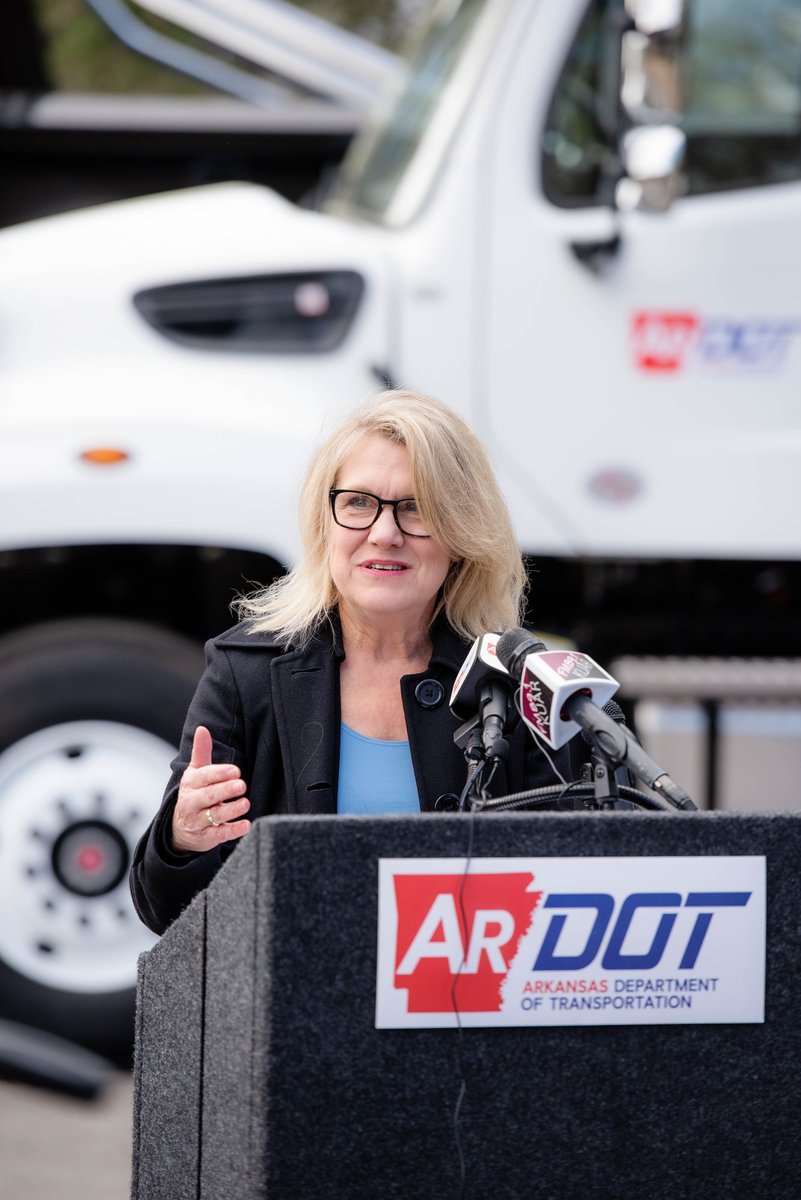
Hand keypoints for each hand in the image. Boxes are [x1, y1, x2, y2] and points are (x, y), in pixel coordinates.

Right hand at [170, 725, 251, 852]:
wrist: (179, 829)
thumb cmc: (194, 793)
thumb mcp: (195, 773)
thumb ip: (201, 752)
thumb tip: (202, 728)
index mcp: (191, 784)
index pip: (204, 777)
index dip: (219, 773)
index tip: (235, 770)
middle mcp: (192, 803)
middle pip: (209, 796)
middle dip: (225, 790)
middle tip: (241, 785)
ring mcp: (199, 821)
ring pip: (215, 816)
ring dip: (231, 810)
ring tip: (245, 803)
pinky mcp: (207, 838)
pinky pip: (220, 835)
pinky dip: (233, 831)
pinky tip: (246, 825)